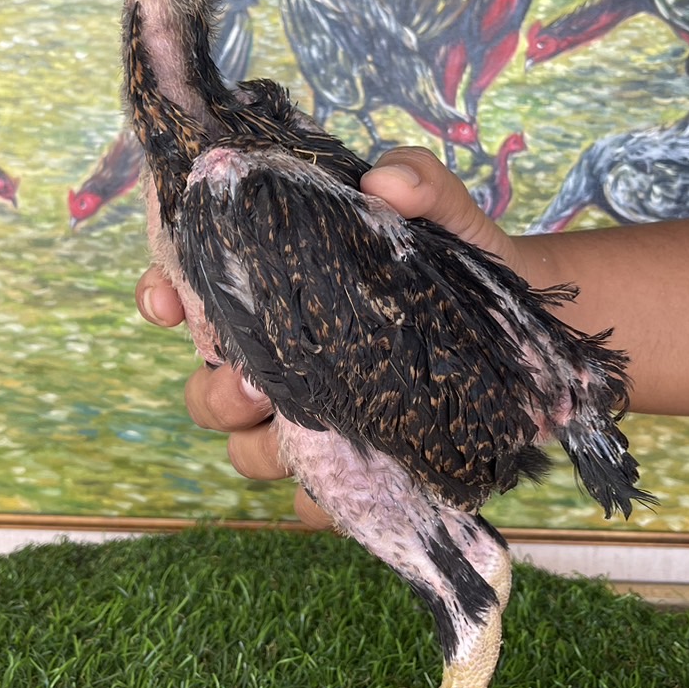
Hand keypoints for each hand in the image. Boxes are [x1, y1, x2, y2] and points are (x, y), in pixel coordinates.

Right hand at [135, 147, 516, 525]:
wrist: (526, 327)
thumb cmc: (460, 260)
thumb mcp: (442, 211)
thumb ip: (418, 181)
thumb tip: (386, 180)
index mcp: (274, 295)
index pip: (189, 296)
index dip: (162, 297)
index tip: (168, 299)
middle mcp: (281, 363)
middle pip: (207, 389)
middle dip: (214, 386)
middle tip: (251, 376)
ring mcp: (315, 424)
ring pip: (247, 452)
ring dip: (256, 443)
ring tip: (298, 423)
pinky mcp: (359, 475)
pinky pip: (314, 507)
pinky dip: (322, 499)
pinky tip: (354, 474)